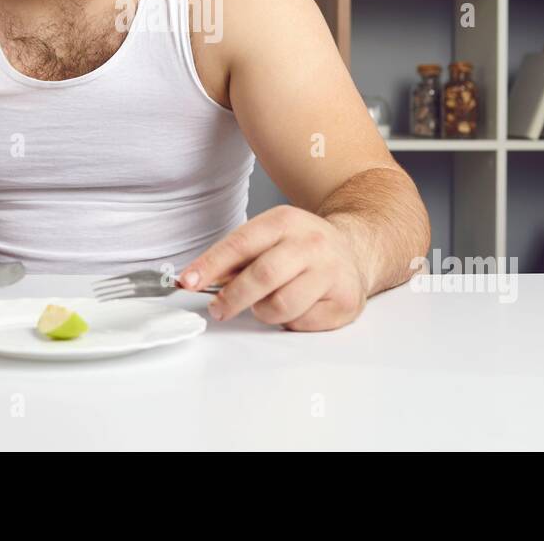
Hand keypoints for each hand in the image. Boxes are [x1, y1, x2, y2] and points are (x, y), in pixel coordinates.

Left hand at [177, 205, 369, 330]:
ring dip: (264, 311)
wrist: (356, 249)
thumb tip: (198, 278)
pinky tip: (298, 306)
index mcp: (285, 221)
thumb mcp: (270, 236)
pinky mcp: (345, 300)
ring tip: (268, 303)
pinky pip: (303, 323)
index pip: (241, 243)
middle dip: (233, 297)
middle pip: (263, 276)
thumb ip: (237, 256)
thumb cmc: (302, 247)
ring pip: (282, 305)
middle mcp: (311, 243)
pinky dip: (290, 321)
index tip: (188, 281)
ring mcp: (332, 272)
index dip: (211, 265)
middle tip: (218, 309)